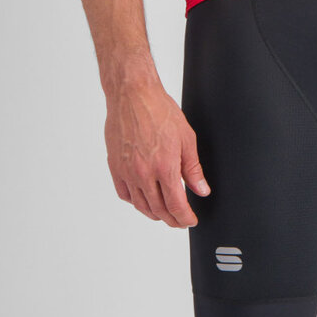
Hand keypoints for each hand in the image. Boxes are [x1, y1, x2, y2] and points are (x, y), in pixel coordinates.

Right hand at [104, 79, 209, 225]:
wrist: (133, 95)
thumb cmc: (159, 111)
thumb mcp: (186, 138)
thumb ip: (193, 169)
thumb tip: (201, 190)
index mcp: (164, 167)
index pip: (176, 205)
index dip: (185, 218)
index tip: (190, 221)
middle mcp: (143, 173)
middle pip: (158, 209)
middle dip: (172, 220)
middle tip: (180, 221)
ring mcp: (127, 171)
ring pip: (140, 205)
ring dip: (154, 214)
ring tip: (164, 214)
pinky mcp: (115, 166)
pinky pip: (124, 193)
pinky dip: (135, 201)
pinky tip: (143, 199)